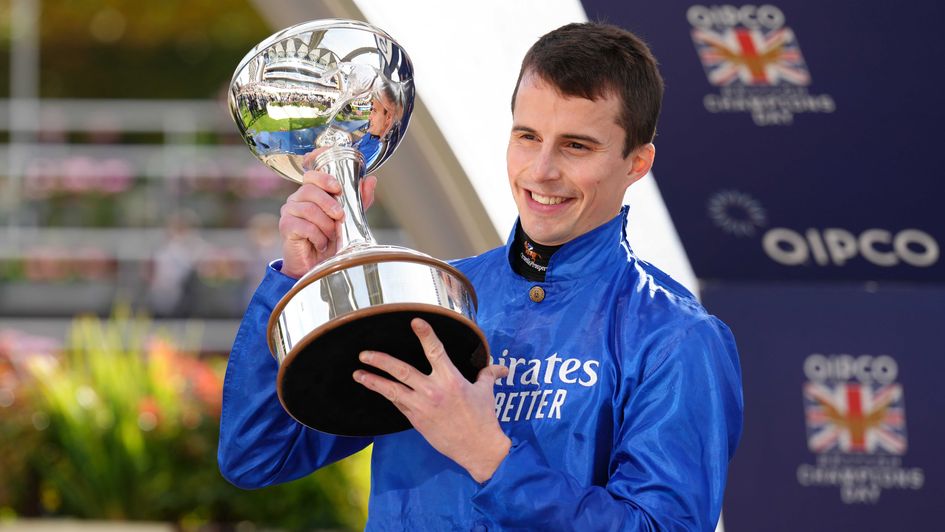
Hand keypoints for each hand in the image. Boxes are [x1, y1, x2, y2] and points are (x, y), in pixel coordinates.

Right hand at [278, 149, 377, 278]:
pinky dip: (318, 237)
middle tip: (340, 217)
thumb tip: (371, 180)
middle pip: (310, 190)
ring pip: (309, 209)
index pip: (311, 176)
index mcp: (310, 193)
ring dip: (325, 225)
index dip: (324, 179)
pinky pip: (304, 226)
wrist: (317, 266)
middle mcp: (296, 199)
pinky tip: (321, 244)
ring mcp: (289, 212)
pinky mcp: (286, 227)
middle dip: (330, 204)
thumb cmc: (330, 241)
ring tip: (331, 236)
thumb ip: (358, 200)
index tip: (338, 189)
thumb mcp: (349, 219)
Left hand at [353, 318, 510, 482]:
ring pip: (392, 390)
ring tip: (358, 373)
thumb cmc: (483, 419)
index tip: (415, 322)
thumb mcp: (486, 392)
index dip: (425, 335)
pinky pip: (398, 404)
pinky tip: (377, 389)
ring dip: (373, 381)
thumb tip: (500, 368)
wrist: (478, 448)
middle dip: (381, 361)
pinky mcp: (416, 420)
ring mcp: (422, 407)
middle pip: (401, 370)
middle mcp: (433, 391)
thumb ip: (488, 375)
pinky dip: (388, 395)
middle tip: (364, 354)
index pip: (435, 351)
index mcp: (451, 379)